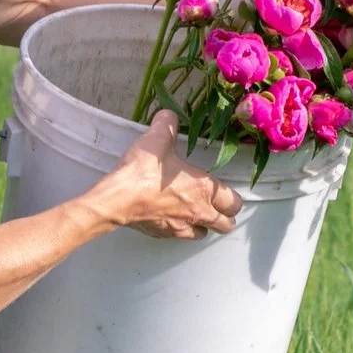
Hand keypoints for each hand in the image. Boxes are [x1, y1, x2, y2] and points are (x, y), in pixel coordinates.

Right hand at [90, 113, 239, 239]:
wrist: (118, 199)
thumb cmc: (144, 171)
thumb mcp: (158, 138)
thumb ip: (168, 123)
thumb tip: (168, 115)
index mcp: (205, 189)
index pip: (234, 202)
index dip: (232, 198)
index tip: (225, 193)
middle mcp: (199, 212)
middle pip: (226, 224)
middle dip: (224, 216)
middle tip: (215, 206)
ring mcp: (182, 227)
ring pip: (206, 233)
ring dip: (205, 225)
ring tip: (196, 213)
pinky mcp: (165, 235)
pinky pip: (182, 237)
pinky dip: (182, 230)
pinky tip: (173, 218)